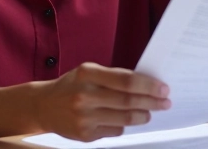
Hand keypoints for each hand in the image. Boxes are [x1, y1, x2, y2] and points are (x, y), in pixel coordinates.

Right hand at [33, 62, 171, 141]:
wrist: (43, 106)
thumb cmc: (72, 85)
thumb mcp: (88, 72)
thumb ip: (113, 77)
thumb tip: (146, 85)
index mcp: (87, 74)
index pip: (126, 81)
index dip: (148, 86)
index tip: (163, 88)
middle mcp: (85, 96)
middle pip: (128, 101)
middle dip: (152, 102)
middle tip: (165, 102)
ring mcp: (84, 117)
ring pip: (125, 119)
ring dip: (142, 116)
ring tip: (149, 112)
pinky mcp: (85, 135)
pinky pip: (115, 131)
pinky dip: (123, 125)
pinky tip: (123, 120)